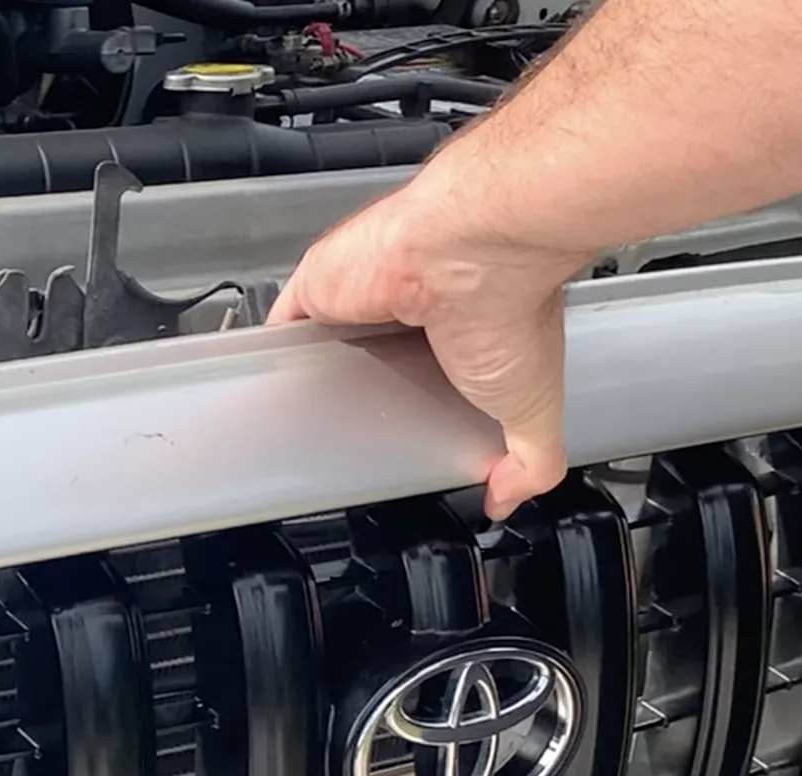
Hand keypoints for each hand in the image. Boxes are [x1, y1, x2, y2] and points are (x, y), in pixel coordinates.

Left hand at [268, 155, 589, 521]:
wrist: (478, 249)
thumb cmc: (509, 310)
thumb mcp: (534, 408)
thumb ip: (531, 462)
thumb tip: (508, 500)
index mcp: (455, 337)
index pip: (420, 383)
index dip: (404, 413)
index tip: (393, 445)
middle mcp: (404, 314)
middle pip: (366, 366)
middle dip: (353, 399)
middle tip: (343, 440)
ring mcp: (358, 299)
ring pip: (322, 346)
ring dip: (310, 377)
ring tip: (299, 424)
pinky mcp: (318, 286)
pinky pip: (282, 322)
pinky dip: (272, 353)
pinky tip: (267, 386)